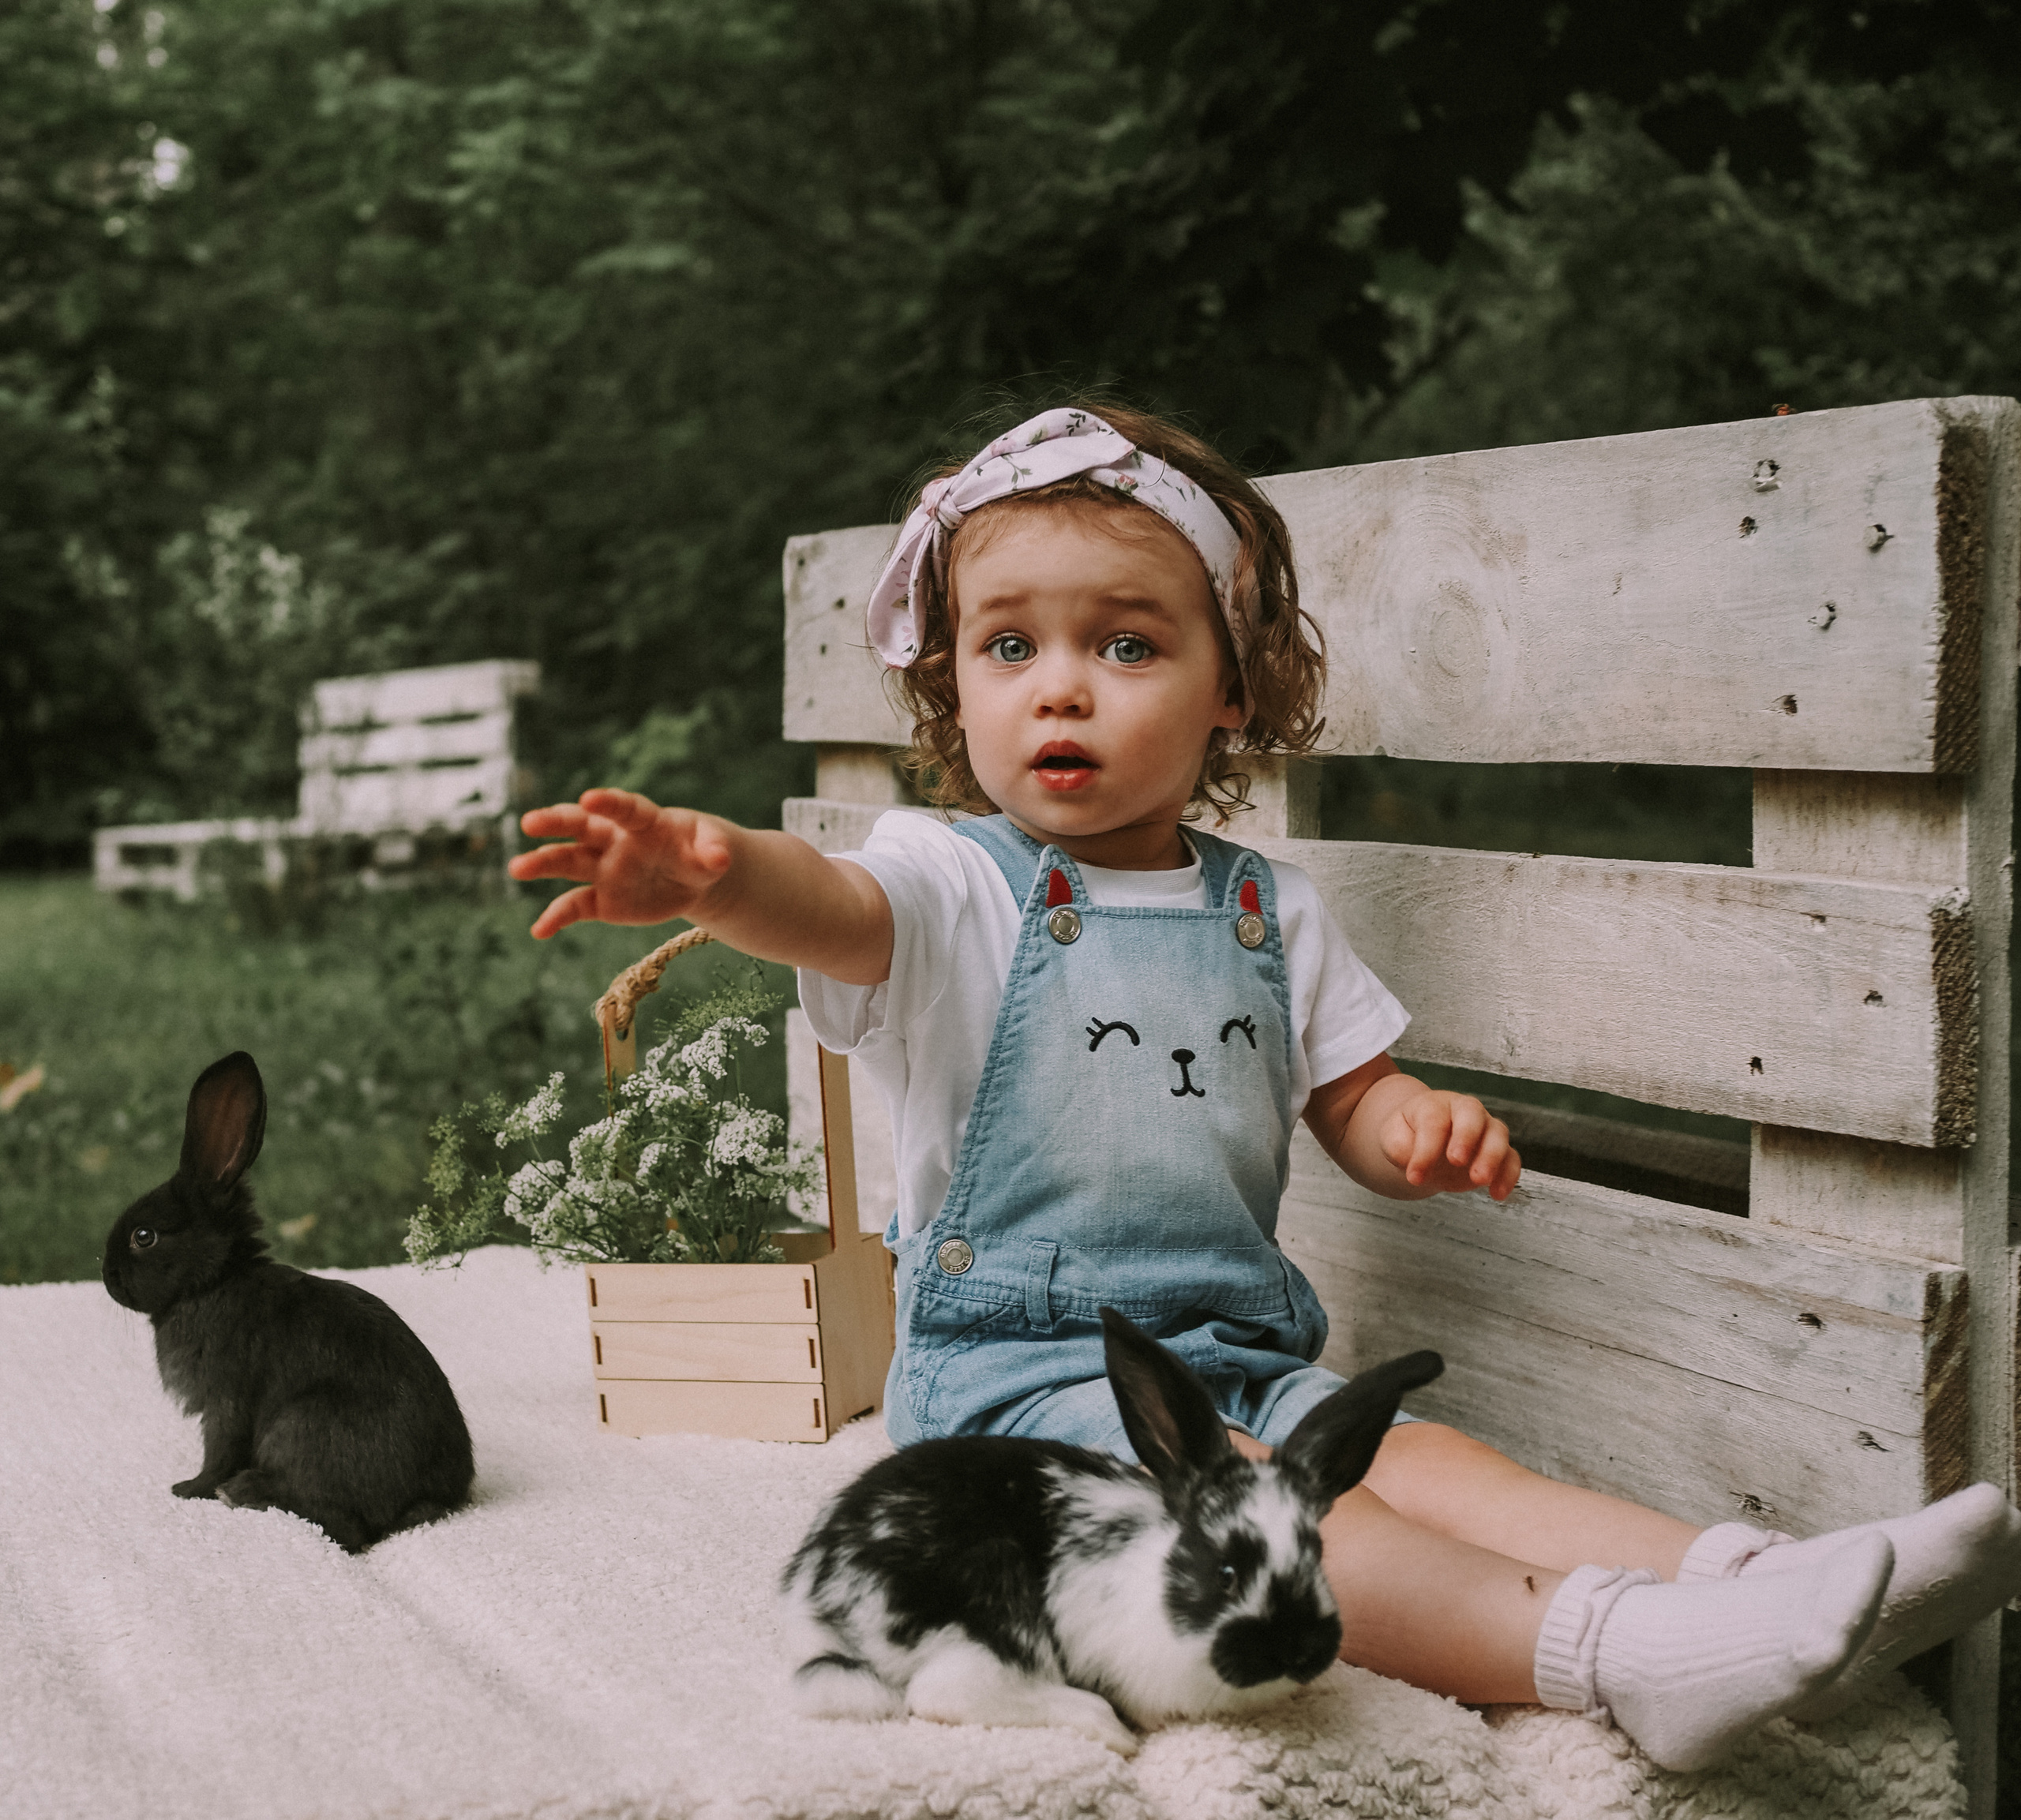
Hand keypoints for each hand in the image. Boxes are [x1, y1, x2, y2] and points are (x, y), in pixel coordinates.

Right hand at [508, 789, 733, 938]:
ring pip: (568, 862)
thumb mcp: (714, 849)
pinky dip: (556, 918)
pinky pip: (575, 906)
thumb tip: (720, 858)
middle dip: (556, 823)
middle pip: (582, 827)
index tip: (588, 798)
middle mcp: (615, 841)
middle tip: (530, 822)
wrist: (693, 878)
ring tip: (517, 868)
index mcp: (645, 822)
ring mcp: (604, 870)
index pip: (626, 809)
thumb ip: (714, 851)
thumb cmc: (702, 851)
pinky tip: (539, 931)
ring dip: (543, 863)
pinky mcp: (601, 900)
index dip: (609, 802)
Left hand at [1381, 1088, 1520, 1200]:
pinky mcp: (1498, 1151)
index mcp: (1435, 1104)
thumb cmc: (1408, 1135)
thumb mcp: (1393, 1137)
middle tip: (1455, 1161)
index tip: (1414, 1177)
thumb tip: (1415, 1160)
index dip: (1425, 1150)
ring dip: (1491, 1157)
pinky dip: (1508, 1175)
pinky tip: (1497, 1194)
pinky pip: (1511, 1158)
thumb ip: (1399, 1146)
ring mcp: (1485, 1128)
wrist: (1425, 1140)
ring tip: (1479, 1180)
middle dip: (1466, 1137)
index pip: (1433, 1122)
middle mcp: (1464, 1111)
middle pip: (1472, 1114)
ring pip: (1498, 1134)